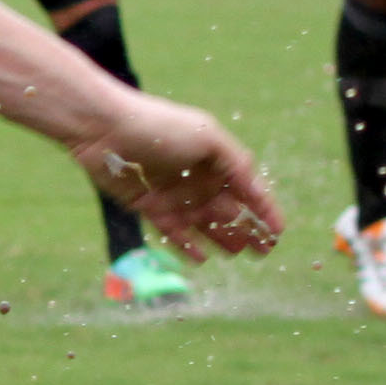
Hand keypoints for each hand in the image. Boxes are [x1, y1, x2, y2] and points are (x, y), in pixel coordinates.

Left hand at [63, 92, 283, 261]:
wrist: (107, 129)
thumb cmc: (161, 126)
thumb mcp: (208, 137)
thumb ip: (236, 163)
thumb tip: (258, 190)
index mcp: (216, 161)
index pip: (247, 190)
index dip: (265, 211)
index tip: (278, 232)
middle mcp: (197, 180)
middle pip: (228, 211)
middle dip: (246, 230)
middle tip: (262, 251)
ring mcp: (173, 195)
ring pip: (203, 224)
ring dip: (221, 239)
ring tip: (237, 254)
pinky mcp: (148, 206)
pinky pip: (172, 231)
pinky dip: (186, 245)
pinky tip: (201, 258)